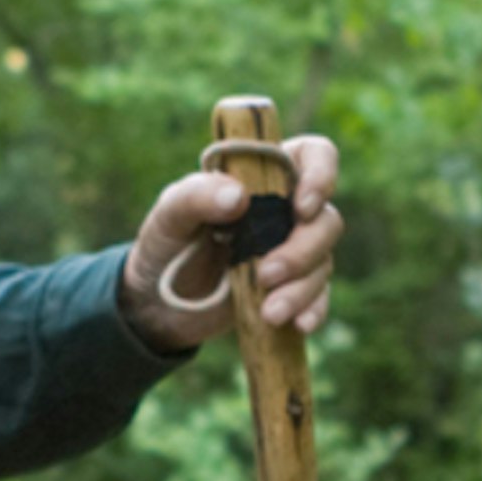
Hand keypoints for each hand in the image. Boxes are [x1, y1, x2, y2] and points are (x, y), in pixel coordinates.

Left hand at [117, 134, 341, 352]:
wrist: (156, 302)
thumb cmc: (165, 243)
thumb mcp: (169, 215)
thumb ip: (196, 196)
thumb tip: (238, 197)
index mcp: (262, 176)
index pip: (313, 155)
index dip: (321, 174)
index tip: (301, 207)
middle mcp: (284, 209)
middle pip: (324, 219)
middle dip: (303, 250)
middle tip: (267, 274)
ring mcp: (291, 249)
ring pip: (323, 261)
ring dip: (302, 288)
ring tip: (270, 313)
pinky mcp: (290, 287)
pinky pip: (318, 296)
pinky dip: (313, 310)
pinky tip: (298, 325)